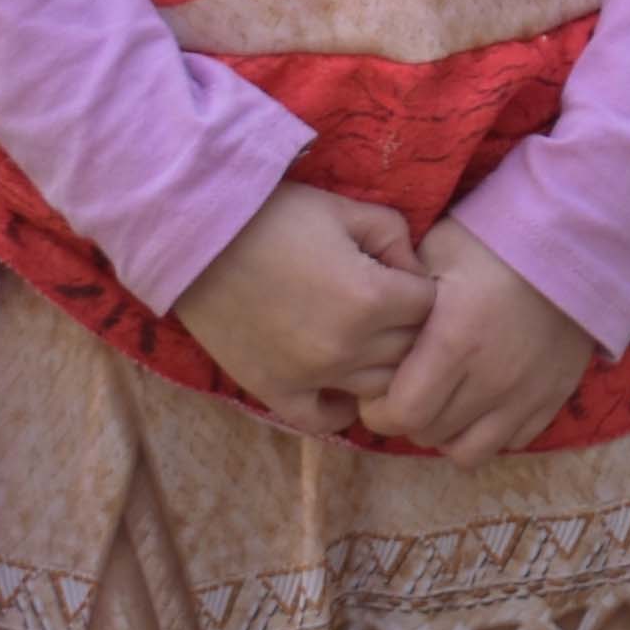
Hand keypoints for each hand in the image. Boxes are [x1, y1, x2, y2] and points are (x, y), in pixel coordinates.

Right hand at [179, 184, 429, 437]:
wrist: (198, 237)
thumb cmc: (273, 216)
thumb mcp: (345, 209)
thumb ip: (395, 236)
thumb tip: (414, 271)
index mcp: (371, 298)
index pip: (431, 308)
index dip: (422, 289)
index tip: (403, 277)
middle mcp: (348, 346)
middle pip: (412, 352)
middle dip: (409, 328)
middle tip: (390, 308)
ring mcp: (311, 375)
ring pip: (380, 389)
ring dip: (382, 366)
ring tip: (368, 342)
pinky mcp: (275, 390)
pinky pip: (324, 420)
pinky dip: (340, 407)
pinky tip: (341, 383)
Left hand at [365, 222, 599, 462]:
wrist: (575, 239)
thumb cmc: (496, 240)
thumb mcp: (436, 252)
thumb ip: (399, 295)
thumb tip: (370, 330)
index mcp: (454, 341)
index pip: (401, 413)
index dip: (379, 410)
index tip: (379, 391)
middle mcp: (492, 378)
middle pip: (429, 434)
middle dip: (410, 417)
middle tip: (411, 389)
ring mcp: (527, 393)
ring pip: (469, 451)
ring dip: (449, 432)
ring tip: (447, 403)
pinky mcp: (554, 397)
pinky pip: (512, 441)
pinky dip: (490, 430)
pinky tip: (484, 401)